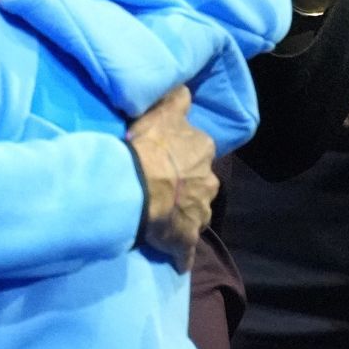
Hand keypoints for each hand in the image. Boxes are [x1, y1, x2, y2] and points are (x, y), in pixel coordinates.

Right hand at [126, 85, 218, 268]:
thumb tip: (186, 88)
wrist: (138, 187)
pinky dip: (182, 254)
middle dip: (188, 186)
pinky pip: (187, 251)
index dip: (183, 154)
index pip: (199, 149)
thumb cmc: (150, 148)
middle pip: (201, 183)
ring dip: (185, 215)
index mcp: (203, 151)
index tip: (168, 157)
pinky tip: (176, 260)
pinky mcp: (187, 241)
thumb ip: (176, 99)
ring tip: (165, 218)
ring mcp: (200, 213)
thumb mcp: (163, 112)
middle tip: (165, 188)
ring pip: (196, 214)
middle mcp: (209, 181)